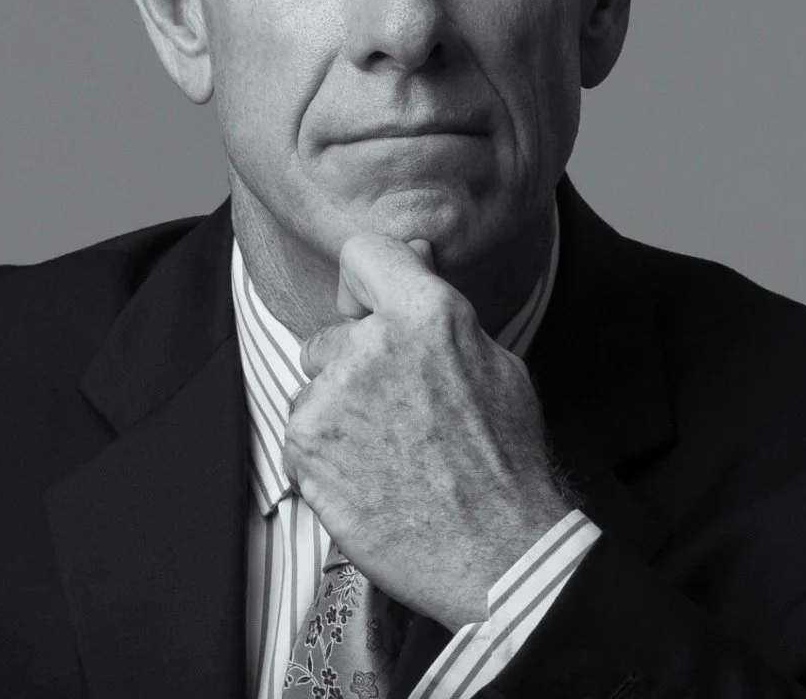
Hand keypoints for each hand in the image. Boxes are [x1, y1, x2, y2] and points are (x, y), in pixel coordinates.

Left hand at [282, 232, 571, 631]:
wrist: (496, 552)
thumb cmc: (503, 460)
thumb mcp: (493, 362)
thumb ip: (439, 304)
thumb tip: (414, 252)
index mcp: (426, 312)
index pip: (362, 252)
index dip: (365, 284)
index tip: (369, 311)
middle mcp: (372, 344)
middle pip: (332, 332)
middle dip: (353, 362)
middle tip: (398, 408)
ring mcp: (333, 395)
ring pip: (315, 384)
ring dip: (338, 408)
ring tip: (387, 449)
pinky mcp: (305, 445)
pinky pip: (301, 428)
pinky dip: (324, 450)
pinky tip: (367, 474)